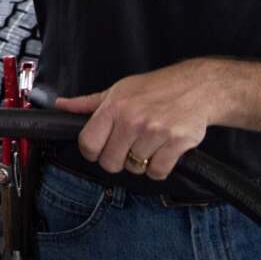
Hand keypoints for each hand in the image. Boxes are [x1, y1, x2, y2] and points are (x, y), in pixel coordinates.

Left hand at [53, 61, 226, 179]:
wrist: (198, 87)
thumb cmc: (156, 88)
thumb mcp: (119, 90)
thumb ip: (89, 103)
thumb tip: (61, 105)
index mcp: (114, 107)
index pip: (88, 144)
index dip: (93, 151)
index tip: (101, 149)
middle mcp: (132, 120)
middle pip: (110, 163)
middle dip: (118, 160)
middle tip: (129, 147)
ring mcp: (155, 132)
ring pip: (135, 169)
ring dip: (141, 162)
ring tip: (149, 144)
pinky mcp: (176, 143)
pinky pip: (157, 172)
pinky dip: (159, 168)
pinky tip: (162, 151)